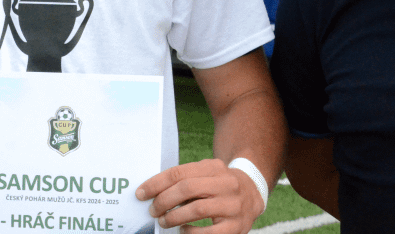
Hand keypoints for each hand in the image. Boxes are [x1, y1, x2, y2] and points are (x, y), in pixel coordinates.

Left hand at [135, 158, 264, 232]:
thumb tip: (154, 191)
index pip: (178, 173)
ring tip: (164, 221)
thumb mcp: (206, 174)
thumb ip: (185, 179)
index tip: (141, 193)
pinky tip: (183, 231)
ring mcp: (233, 205)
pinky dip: (192, 232)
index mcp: (213, 167)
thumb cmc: (219, 186)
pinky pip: (209, 232)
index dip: (156, 183)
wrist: (253, 194)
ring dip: (174, 217)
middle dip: (163, 201)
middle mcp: (225, 183)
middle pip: (186, 189)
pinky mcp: (236, 226)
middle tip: (152, 210)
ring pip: (196, 209)